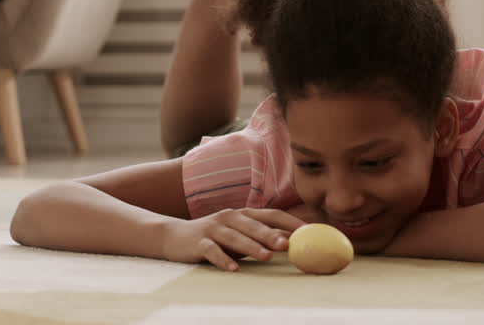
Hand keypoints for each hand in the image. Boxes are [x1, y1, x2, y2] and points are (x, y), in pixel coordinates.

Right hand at [160, 208, 305, 271]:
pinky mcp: (198, 241)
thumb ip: (261, 236)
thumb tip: (294, 243)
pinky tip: (233, 269)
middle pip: (253, 225)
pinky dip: (222, 259)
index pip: (271, 214)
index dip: (290, 223)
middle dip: (271, 234)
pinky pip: (211, 250)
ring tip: (266, 257)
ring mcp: (213, 228)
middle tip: (287, 245)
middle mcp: (229, 217)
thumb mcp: (239, 234)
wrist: (174, 236)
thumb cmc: (215, 238)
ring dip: (251, 247)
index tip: (309, 233)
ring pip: (234, 236)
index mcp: (243, 214)